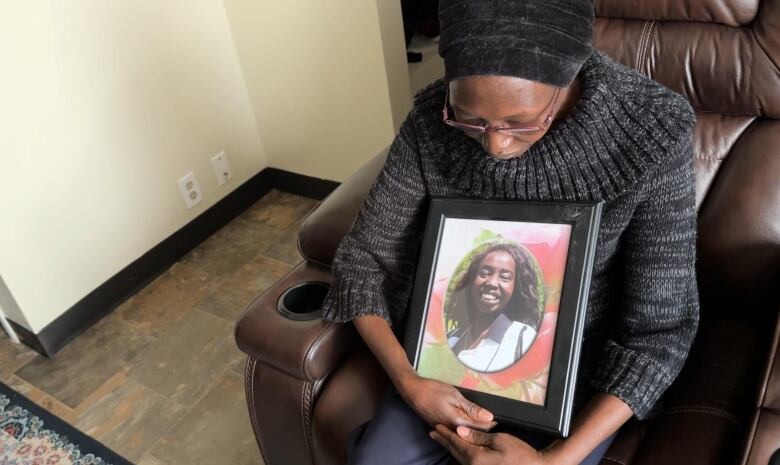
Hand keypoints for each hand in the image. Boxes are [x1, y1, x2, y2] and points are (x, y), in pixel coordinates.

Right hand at [398, 374, 496, 431]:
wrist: (412, 391)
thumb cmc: (433, 390)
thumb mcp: (455, 396)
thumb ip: (472, 408)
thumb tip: (488, 417)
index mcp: (457, 423)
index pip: (480, 428)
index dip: (490, 424)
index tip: (498, 419)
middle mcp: (451, 430)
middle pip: (472, 433)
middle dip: (482, 428)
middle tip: (491, 419)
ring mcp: (443, 429)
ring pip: (463, 433)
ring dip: (472, 428)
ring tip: (480, 420)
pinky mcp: (438, 427)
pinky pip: (454, 430)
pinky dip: (462, 427)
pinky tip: (466, 421)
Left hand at [430, 424, 552, 464]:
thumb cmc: (519, 453)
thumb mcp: (499, 440)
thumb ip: (478, 436)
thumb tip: (460, 431)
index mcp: (476, 457)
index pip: (456, 442)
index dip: (446, 433)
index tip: (436, 426)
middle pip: (455, 451)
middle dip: (444, 440)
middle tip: (433, 432)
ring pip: (459, 458)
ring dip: (450, 447)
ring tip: (441, 439)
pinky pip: (466, 462)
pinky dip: (459, 454)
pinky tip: (457, 451)